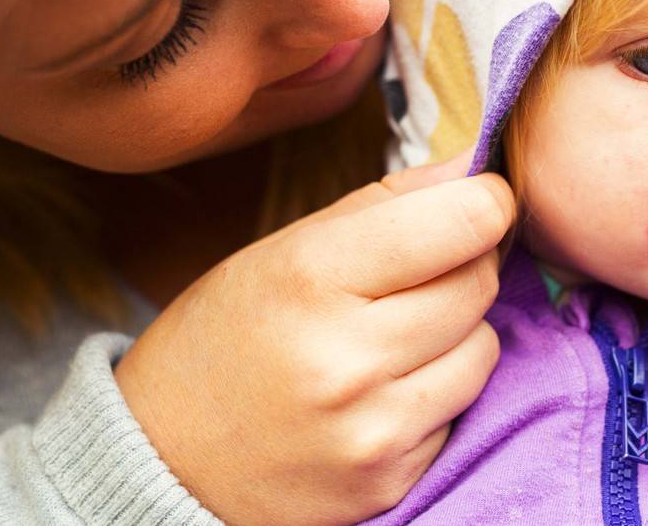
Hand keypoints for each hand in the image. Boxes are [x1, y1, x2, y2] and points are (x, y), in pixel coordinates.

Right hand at [115, 157, 514, 525]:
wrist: (161, 460)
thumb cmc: (226, 336)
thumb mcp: (284, 248)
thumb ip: (385, 203)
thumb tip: (473, 167)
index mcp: (314, 276)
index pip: (463, 221)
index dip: (486, 202)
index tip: (480, 201)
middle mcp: (347, 358)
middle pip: (478, 283)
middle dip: (464, 266)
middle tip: (417, 273)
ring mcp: (371, 429)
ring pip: (483, 349)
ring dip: (456, 334)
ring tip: (392, 337)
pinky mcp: (389, 480)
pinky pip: (459, 410)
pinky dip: (435, 391)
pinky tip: (381, 390)